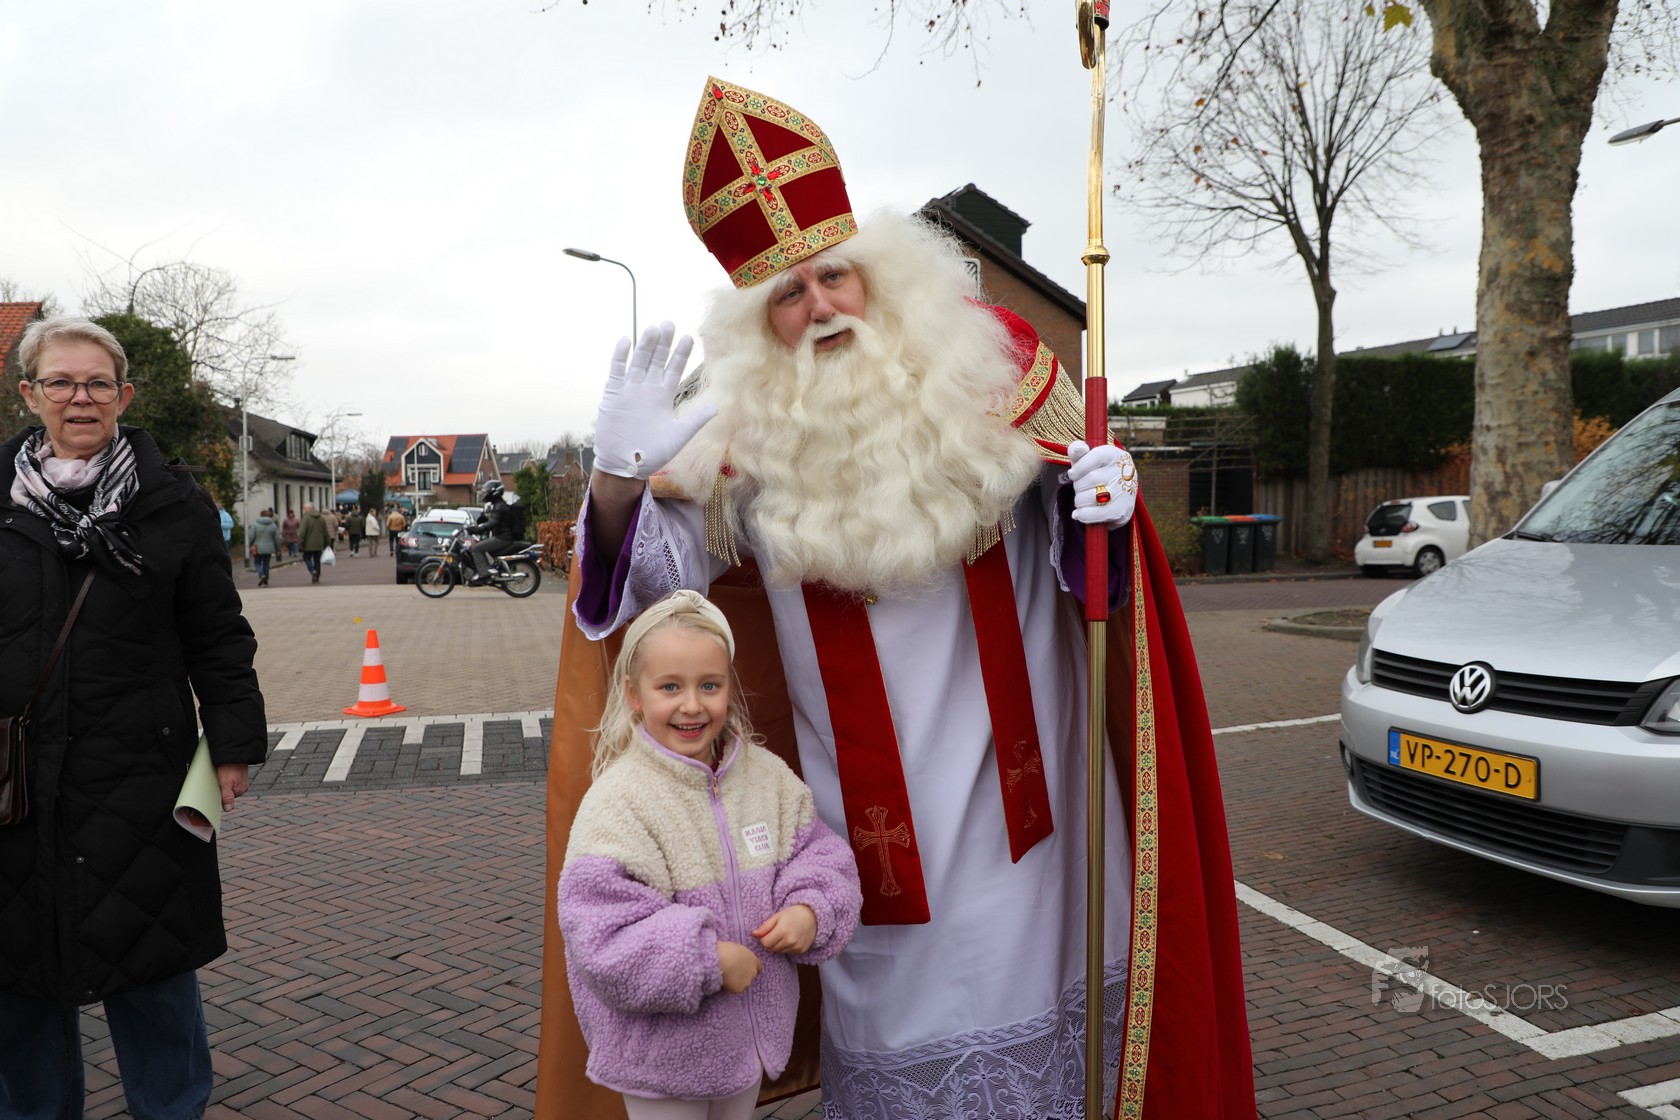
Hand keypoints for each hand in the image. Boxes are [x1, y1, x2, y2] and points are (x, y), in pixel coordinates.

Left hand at [216, 763, 249, 812]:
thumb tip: (228, 809)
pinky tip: (223, 775)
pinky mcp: (239, 776)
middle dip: (222, 790)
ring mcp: (241, 781)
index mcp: (240, 791)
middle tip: (217, 782)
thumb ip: (227, 797)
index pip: (227, 800)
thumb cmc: (229, 767)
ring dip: (223, 784)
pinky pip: (231, 782)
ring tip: (220, 777)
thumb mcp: (226, 784)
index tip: (215, 792)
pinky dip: (226, 780)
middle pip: (228, 793)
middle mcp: (242, 787)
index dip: (220, 796)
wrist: (234, 754)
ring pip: (229, 787)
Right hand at [592, 322, 717, 479]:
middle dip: (663, 343)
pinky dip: (620, 357)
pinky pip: (616, 372)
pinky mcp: (613, 395)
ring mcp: (630, 390)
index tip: (690, 337)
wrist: (626, 466)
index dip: (681, 354)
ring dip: (644, 346)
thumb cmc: (653, 454)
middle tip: (670, 323)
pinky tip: (625, 341)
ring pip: (638, 362)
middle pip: (656, 360)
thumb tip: (718, 407)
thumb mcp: (678, 437)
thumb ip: (695, 421)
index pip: (674, 369)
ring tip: (653, 329)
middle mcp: (647, 389)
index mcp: (663, 397)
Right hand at [717, 940, 761, 992]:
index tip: (743, 967)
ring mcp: (747, 982)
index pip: (758, 967)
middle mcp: (753, 972)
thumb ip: (741, 955)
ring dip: (738, 981)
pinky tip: (724, 982)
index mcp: (753, 959)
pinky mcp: (739, 989)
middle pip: (751, 976)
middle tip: (733, 972)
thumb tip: (737, 957)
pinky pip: (735, 989)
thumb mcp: (736, 948)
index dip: (750, 967)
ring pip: (744, 983)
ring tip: (727, 977)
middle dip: (744, 974)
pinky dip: (731, 987)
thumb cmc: (725, 950)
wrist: (720, 962)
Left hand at [753, 904, 817, 954]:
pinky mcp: (800, 951)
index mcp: (782, 930)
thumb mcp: (777, 916)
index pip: (765, 943)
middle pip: (771, 949)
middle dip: (769, 942)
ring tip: (783, 935)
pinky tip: (790, 939)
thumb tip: (753, 934)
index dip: (763, 938)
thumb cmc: (793, 914)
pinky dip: (786, 947)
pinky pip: (787, 953)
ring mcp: (796, 947)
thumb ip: (765, 926)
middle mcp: (790, 941)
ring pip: (778, 952)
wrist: (813, 916)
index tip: (767, 932)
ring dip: (777, 945)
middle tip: (775, 933)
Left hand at [1066, 440, 1137, 527]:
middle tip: (1079, 488)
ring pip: (1093, 497)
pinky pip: (1098, 514)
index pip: (1097, 456)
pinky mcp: (1124, 510)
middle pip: (1092, 478)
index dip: (1079, 467)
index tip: (1072, 474)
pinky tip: (1078, 514)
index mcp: (1116, 455)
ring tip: (1081, 499)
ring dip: (1079, 500)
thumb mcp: (1085, 459)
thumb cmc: (1096, 472)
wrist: (1115, 493)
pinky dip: (1084, 515)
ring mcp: (1127, 492)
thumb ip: (1077, 451)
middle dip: (1078, 485)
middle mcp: (1125, 472)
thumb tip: (1079, 448)